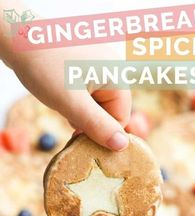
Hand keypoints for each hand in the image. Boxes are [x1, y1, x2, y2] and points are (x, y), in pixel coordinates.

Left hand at [7, 44, 131, 150]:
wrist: (18, 37)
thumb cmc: (45, 69)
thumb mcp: (72, 103)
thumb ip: (98, 125)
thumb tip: (122, 146)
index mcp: (117, 75)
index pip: (121, 118)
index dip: (101, 131)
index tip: (78, 134)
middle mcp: (113, 67)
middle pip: (110, 109)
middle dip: (90, 119)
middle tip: (67, 115)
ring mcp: (100, 63)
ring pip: (98, 101)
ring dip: (81, 110)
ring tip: (62, 101)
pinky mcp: (87, 63)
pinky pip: (89, 90)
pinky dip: (77, 98)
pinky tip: (63, 93)